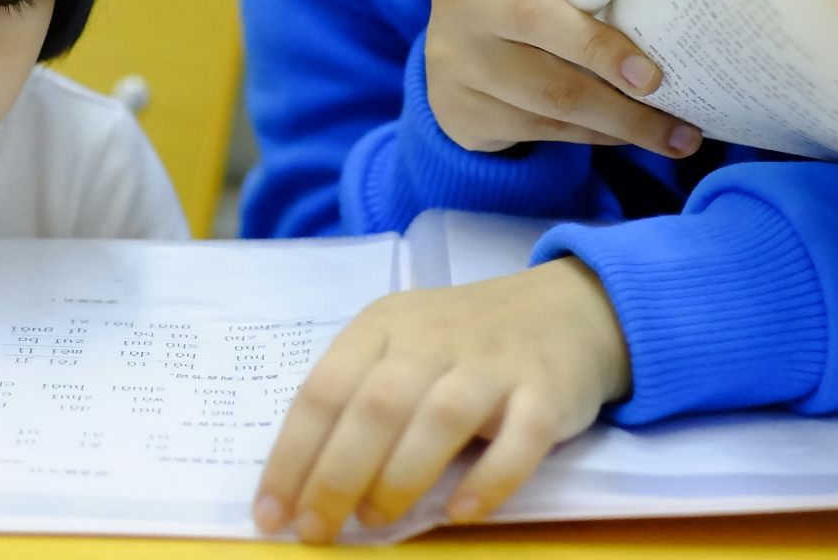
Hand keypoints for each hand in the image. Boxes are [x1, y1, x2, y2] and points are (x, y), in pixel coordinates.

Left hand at [251, 258, 629, 544]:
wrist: (567, 307)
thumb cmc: (464, 341)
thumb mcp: (401, 346)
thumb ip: (360, 400)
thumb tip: (307, 487)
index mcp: (382, 326)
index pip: (323, 391)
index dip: (292, 457)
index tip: (270, 515)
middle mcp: (433, 338)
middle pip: (376, 407)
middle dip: (336, 476)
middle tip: (317, 530)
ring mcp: (493, 363)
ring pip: (440, 418)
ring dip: (401, 476)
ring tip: (375, 521)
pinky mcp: (547, 390)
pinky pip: (520, 437)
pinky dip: (490, 479)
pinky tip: (461, 512)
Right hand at [424, 0, 699, 157]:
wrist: (450, 62)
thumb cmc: (522, 8)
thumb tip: (678, 3)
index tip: (668, 17)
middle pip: (542, 23)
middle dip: (607, 55)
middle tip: (659, 84)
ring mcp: (455, 59)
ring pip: (549, 93)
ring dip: (621, 118)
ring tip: (676, 138)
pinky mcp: (460, 111)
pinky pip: (541, 129)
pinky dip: (594, 135)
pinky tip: (627, 137)